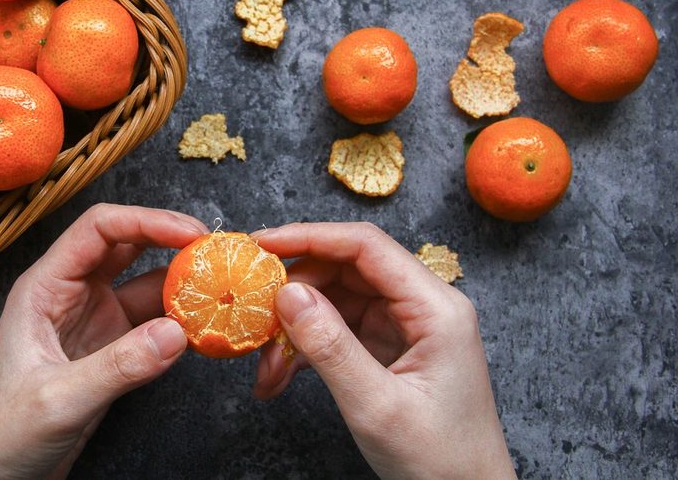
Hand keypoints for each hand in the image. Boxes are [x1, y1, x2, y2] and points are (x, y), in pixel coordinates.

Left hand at [0, 203, 206, 479]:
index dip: (147, 221)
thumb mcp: (59, 400)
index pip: (98, 230)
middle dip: (172, 242)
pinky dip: (179, 320)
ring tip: (220, 289)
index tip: (191, 233)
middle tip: (216, 252)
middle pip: (127, 246)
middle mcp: (70, 294)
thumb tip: (177, 332)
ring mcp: (92, 320)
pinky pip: (151, 322)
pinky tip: (204, 326)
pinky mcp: (110, 349)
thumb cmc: (3, 434)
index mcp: (44, 287)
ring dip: (181, 284)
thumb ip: (118, 367)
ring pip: (145, 283)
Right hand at [252, 223, 515, 478]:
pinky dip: (305, 350)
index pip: (366, 247)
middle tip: (253, 318)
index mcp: (436, 307)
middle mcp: (422, 306)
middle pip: (344, 270)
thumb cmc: (440, 461)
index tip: (261, 245)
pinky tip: (280, 377)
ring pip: (334, 301)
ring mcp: (404, 326)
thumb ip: (330, 347)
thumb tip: (287, 293)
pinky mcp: (388, 347)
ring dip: (294, 329)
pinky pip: (336, 330)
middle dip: (295, 294)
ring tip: (266, 368)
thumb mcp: (377, 406)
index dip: (310, 236)